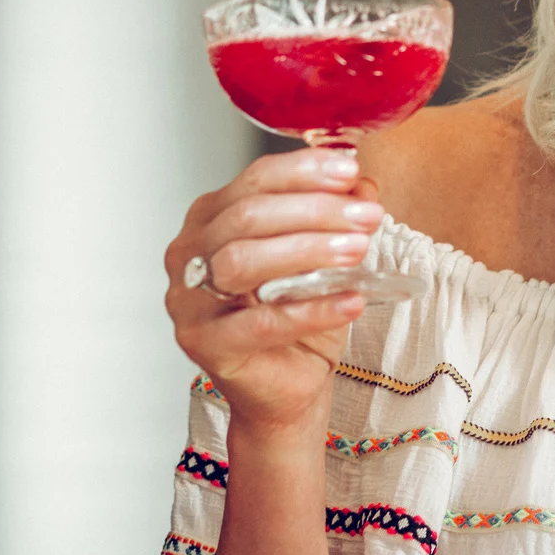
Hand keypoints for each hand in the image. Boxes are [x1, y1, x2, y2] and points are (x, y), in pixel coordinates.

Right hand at [163, 149, 385, 434]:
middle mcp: (190, 253)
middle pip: (247, 216)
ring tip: (359, 250)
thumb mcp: (324, 256)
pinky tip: (351, 302)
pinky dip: (312, 310)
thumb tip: (361, 185)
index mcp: (211, 219)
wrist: (289, 383)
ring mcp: (188, 300)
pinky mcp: (203, 343)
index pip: (254, 180)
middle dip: (315, 210)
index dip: (303, 171)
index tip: (349, 171)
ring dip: (307, 250)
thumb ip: (337, 216)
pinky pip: (260, 323)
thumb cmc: (297, 313)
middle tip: (366, 216)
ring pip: (242, 262)